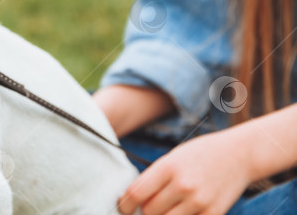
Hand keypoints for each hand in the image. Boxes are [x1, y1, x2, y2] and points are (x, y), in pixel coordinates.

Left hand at [118, 130, 250, 214]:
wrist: (239, 154)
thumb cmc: (202, 153)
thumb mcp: (173, 157)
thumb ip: (155, 177)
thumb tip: (136, 198)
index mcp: (168, 167)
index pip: (136, 193)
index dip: (124, 204)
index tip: (123, 207)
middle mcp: (183, 185)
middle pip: (149, 211)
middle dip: (144, 210)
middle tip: (148, 205)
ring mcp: (199, 202)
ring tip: (165, 207)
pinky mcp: (214, 213)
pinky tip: (182, 210)